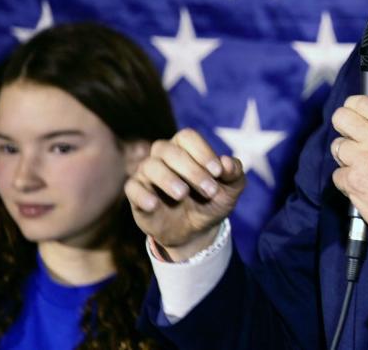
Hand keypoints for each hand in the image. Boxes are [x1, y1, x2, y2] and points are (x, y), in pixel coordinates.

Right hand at [125, 128, 245, 260]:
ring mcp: (148, 174)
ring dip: (168, 179)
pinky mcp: (137, 194)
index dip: (202, 151)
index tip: (218, 172)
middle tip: (210, 190)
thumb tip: (227, 162)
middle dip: (192, 170)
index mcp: (186, 148)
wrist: (197, 231)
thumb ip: (234, 173)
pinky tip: (154, 204)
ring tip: (183, 195)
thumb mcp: (231, 189)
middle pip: (169, 151)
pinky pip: (132, 188)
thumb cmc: (213, 200)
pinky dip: (142, 194)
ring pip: (150, 166)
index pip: (187, 137)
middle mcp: (164, 156)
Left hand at [330, 96, 367, 250]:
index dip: (355, 108)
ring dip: (346, 158)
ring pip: (337, 147)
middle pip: (340, 117)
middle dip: (344, 128)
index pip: (361, 101)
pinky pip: (338, 175)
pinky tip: (364, 186)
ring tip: (362, 168)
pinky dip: (347, 182)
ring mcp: (362, 160)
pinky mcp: (353, 182)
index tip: (356, 116)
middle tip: (352, 139)